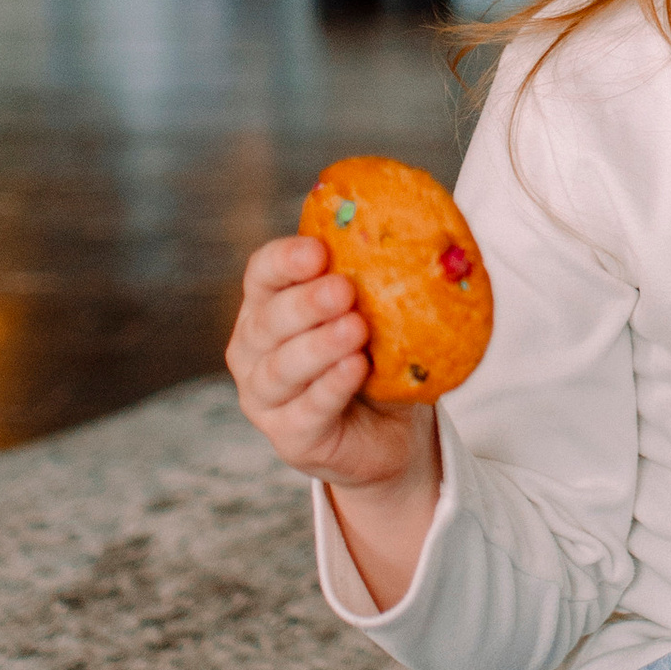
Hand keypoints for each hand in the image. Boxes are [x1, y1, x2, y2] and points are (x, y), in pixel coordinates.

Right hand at [227, 232, 441, 510]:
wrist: (391, 430)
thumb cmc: (376, 357)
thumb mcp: (376, 312)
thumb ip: (377, 278)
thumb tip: (416, 232)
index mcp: (268, 305)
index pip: (262, 272)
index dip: (285, 260)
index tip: (319, 251)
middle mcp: (254, 349)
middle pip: (268, 320)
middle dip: (306, 304)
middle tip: (345, 290)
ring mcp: (264, 397)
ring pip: (280, 368)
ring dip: (319, 346)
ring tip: (356, 328)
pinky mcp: (289, 437)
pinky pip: (307, 410)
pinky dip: (331, 387)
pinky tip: (356, 368)